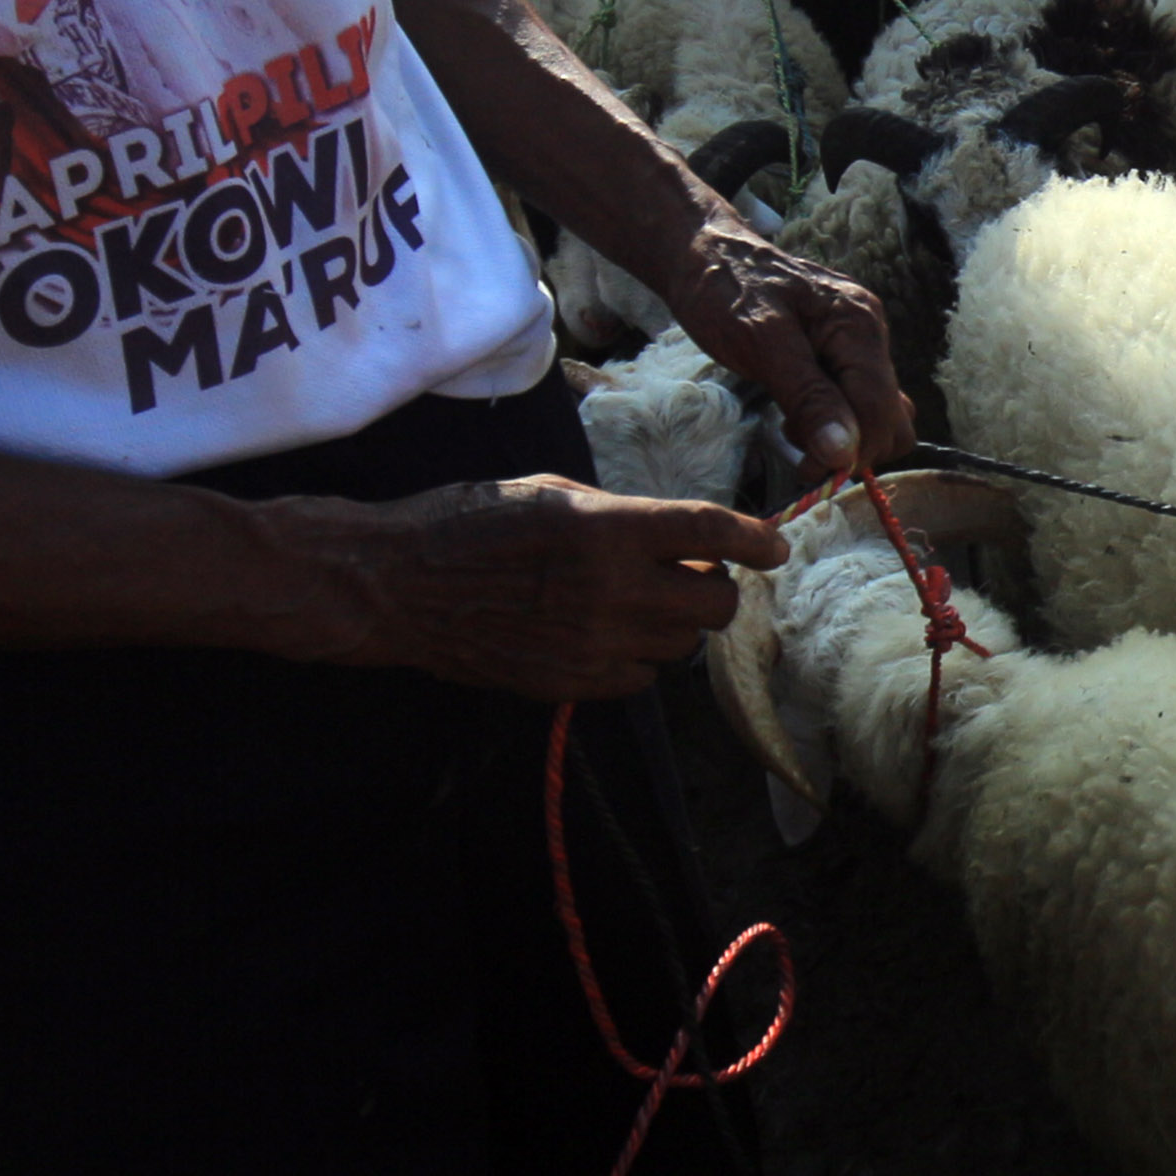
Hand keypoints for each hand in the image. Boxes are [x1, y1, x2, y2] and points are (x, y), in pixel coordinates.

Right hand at [294, 475, 784, 700]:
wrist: (400, 585)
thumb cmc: (470, 522)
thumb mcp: (553, 492)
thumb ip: (622, 517)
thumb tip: (680, 537)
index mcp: (604, 528)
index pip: (708, 533)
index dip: (754, 539)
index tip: (775, 546)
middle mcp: (609, 589)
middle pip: (714, 604)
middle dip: (714, 589)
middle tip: (689, 575)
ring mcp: (592, 643)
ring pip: (681, 646)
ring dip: (673, 624)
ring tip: (630, 603)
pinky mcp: (572, 683)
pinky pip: (640, 678)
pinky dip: (636, 658)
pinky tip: (601, 635)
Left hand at [664, 218, 914, 470]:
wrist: (703, 253)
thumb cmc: (724, 292)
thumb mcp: (761, 346)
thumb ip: (808, 398)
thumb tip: (844, 453)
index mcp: (858, 325)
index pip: (882, 409)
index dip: (854, 450)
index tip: (808, 470)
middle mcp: (871, 332)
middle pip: (893, 417)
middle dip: (852, 445)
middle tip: (798, 448)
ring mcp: (860, 342)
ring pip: (878, 413)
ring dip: (842, 436)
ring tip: (792, 423)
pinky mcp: (845, 351)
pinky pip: (858, 399)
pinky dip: (834, 419)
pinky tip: (797, 410)